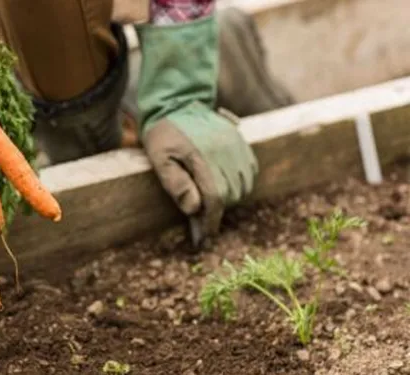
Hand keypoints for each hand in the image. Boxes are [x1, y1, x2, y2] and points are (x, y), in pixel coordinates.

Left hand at [133, 12, 258, 246]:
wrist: (177, 101)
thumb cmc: (163, 134)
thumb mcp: (159, 159)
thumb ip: (175, 183)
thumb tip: (194, 208)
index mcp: (204, 159)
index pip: (215, 199)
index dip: (209, 223)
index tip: (203, 239)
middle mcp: (226, 152)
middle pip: (230, 195)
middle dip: (216, 210)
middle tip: (199, 219)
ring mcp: (237, 145)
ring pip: (243, 185)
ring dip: (229, 197)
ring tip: (209, 200)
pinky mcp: (242, 141)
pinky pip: (250, 170)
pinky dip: (240, 182)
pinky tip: (223, 183)